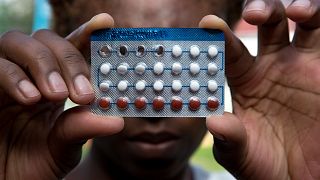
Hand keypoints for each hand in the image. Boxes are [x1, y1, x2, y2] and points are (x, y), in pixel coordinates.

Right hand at [0, 13, 123, 179]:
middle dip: (67, 59)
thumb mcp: (65, 146)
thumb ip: (83, 128)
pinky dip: (13, 76)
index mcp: (56, 84)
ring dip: (42, 64)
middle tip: (82, 93)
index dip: (88, 33)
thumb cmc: (34, 164)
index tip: (106, 24)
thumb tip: (117, 119)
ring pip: (17, 42)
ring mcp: (6, 79)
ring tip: (56, 95)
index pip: (71, 49)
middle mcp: (31, 75)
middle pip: (46, 39)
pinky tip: (30, 98)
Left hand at [200, 0, 319, 178]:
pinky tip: (309, 18)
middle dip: (260, 11)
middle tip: (252, 15)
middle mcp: (270, 66)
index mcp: (243, 80)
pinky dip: (319, 21)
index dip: (218, 36)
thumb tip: (213, 122)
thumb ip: (227, 138)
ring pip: (299, 23)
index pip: (229, 51)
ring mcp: (299, 65)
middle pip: (265, 25)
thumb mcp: (239, 153)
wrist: (297, 178)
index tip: (208, 24)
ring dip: (295, 8)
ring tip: (294, 12)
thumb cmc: (263, 164)